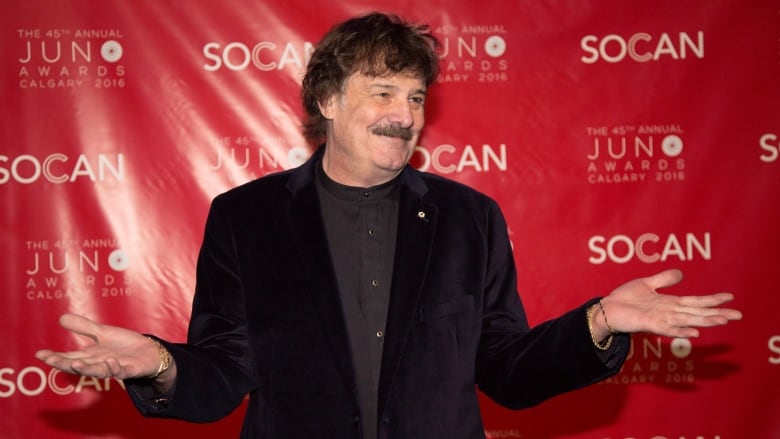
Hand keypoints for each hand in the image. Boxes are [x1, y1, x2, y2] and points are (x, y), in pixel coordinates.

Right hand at [35, 314, 166, 379]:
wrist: (149, 352)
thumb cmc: (124, 345)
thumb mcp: (102, 333)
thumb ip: (84, 327)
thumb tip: (61, 318)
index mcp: (92, 356)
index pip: (69, 357)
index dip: (55, 357)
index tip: (40, 354)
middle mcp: (100, 363)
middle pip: (80, 365)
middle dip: (65, 364)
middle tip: (51, 360)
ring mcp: (114, 367)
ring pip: (98, 371)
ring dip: (87, 368)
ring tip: (76, 363)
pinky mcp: (129, 370)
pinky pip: (121, 371)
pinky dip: (115, 367)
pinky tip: (111, 361)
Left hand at [597, 269, 741, 338]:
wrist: (607, 308)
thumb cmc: (625, 299)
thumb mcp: (646, 283)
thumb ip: (664, 279)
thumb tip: (681, 274)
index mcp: (670, 303)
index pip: (696, 301)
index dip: (712, 300)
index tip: (730, 298)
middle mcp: (669, 313)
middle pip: (697, 312)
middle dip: (717, 313)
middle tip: (737, 315)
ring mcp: (660, 320)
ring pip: (687, 321)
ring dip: (704, 321)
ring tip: (721, 321)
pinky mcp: (649, 324)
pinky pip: (667, 329)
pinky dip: (680, 331)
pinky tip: (693, 333)